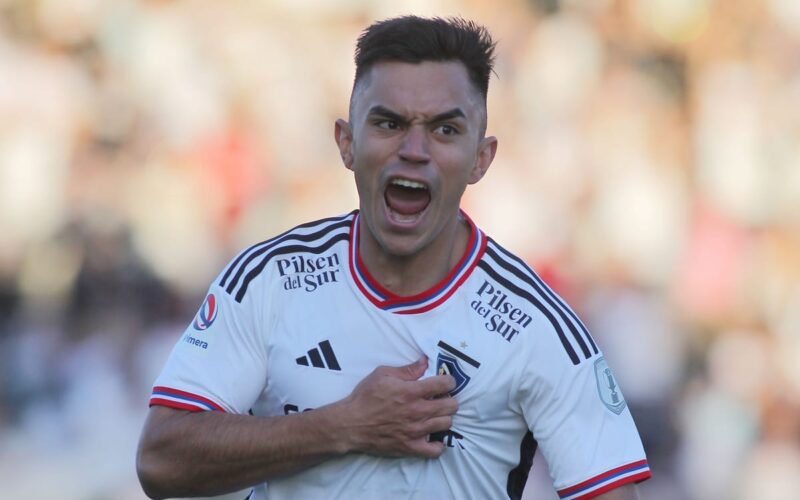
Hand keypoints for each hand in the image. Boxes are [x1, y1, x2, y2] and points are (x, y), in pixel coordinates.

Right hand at [337, 357, 457, 457]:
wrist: (350, 424)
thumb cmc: (365, 397)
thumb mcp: (382, 374)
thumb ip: (407, 369)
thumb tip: (424, 361)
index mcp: (411, 391)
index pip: (444, 384)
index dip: (449, 381)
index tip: (445, 382)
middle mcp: (417, 411)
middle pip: (451, 405)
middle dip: (449, 399)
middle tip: (440, 399)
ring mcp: (415, 431)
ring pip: (446, 424)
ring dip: (443, 418)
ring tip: (435, 416)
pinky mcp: (410, 447)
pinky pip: (435, 450)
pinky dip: (437, 444)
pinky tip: (431, 437)